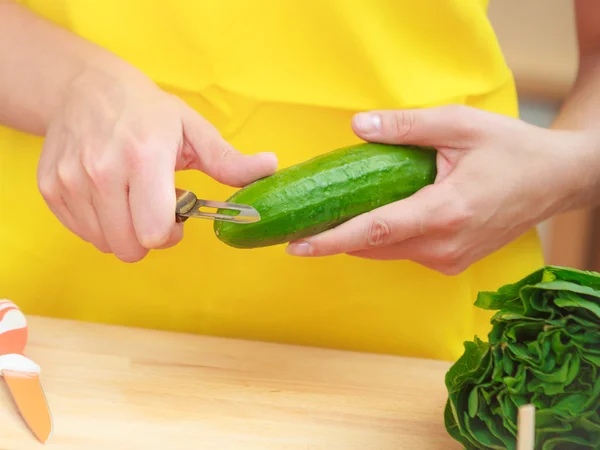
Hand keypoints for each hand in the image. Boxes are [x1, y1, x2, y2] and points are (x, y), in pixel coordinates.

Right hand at [37, 67, 276, 261]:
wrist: (84, 89)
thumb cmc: (147, 111)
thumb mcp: (193, 130)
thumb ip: (229, 160)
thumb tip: (270, 168)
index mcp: (144, 157)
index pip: (154, 231)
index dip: (170, 234)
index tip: (174, 218)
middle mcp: (101, 171)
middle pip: (129, 246)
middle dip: (149, 237)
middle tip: (154, 208)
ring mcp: (70, 182)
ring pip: (105, 243)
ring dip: (124, 231)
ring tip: (132, 198)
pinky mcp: (50, 190)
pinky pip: (83, 233)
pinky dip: (100, 224)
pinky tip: (110, 197)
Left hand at [285, 105, 591, 274]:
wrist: (554, 181)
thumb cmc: (512, 150)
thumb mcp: (460, 125)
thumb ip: (407, 128)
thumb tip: (358, 126)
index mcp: (445, 213)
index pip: (376, 231)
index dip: (333, 240)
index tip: (298, 247)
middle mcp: (444, 246)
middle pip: (374, 247)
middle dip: (335, 237)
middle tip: (302, 222)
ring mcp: (449, 260)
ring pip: (388, 253)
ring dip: (358, 237)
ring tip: (329, 217)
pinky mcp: (452, 263)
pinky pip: (405, 253)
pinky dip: (384, 238)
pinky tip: (376, 215)